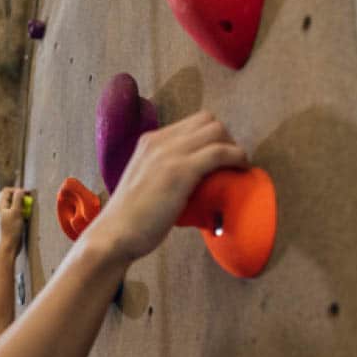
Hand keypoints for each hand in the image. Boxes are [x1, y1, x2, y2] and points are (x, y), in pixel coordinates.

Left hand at [0, 187, 27, 252]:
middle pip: (12, 197)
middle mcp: (3, 210)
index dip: (17, 190)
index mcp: (1, 206)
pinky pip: (19, 214)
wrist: (10, 246)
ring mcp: (8, 216)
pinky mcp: (13, 223)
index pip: (7, 191)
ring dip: (24, 206)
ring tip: (29, 211)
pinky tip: (28, 219)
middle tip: (28, 201)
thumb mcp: (16, 212)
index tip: (26, 194)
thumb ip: (18, 199)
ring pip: (16, 206)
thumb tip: (20, 190)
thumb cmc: (11, 230)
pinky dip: (24, 214)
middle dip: (21, 198)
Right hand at [89, 111, 249, 265]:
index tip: (220, 159)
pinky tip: (241, 170)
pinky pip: (220, 152)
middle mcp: (158, 141)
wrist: (114, 236)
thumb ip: (160, 177)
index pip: (190, 124)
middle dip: (226, 138)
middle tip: (231, 164)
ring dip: (234, 147)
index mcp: (148, 143)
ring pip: (217, 131)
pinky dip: (237, 158)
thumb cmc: (129, 222)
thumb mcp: (144, 187)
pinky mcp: (180, 171)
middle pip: (207, 121)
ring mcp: (169, 154)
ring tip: (238, 168)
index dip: (211, 138)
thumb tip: (184, 188)